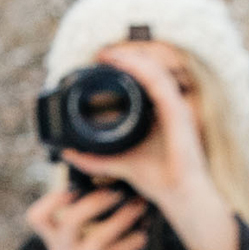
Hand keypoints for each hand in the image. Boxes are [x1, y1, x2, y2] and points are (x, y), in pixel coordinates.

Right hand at [27, 175, 145, 249]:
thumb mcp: (77, 248)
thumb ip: (82, 225)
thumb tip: (111, 188)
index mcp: (53, 242)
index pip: (37, 217)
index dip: (51, 199)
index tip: (74, 188)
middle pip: (70, 221)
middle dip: (96, 202)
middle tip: (118, 193)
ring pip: (98, 238)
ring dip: (123, 219)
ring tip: (139, 208)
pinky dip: (130, 243)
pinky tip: (141, 236)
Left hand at [62, 41, 244, 249]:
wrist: (179, 197)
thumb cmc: (158, 180)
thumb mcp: (120, 163)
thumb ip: (96, 159)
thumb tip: (69, 153)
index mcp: (159, 113)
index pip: (144, 79)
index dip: (125, 66)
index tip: (101, 60)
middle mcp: (169, 106)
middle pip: (149, 70)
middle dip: (126, 57)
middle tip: (101, 53)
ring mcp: (176, 109)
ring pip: (155, 72)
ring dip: (132, 59)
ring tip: (110, 53)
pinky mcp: (179, 115)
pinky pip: (161, 86)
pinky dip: (144, 72)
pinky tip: (128, 64)